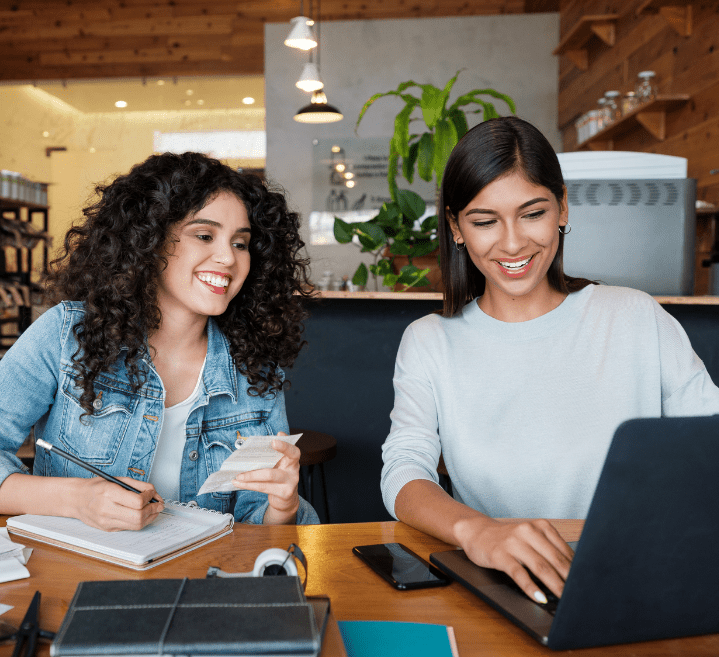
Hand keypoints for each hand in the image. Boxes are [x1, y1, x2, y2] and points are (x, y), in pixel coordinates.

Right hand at [73, 477, 163, 531]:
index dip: (150, 497)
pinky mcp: (108, 529)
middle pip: (138, 517)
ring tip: (153, 509)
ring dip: (150, 517)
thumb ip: (138, 485)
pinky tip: (142, 514)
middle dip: (153, 510)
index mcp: (109, 493)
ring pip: (136, 525)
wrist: (76, 499)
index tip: (152, 493)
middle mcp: (107, 509)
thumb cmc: (96, 487)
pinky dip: (139, 521)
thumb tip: (154, 493)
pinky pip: (129, 527)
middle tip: (159, 504)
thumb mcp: (117, 479)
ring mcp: (106, 522)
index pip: (137, 502)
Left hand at [232, 431, 300, 524]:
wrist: (286, 497)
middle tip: (242, 466)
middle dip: (255, 472)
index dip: (284, 446)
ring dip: (250, 477)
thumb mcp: (280, 461)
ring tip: (238, 476)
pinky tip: (237, 483)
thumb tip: (278, 434)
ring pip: (267, 479)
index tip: (273, 441)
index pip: (293, 452)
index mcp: (293, 460)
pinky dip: (248, 485)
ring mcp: (289, 484)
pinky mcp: (283, 494)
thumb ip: (277, 449)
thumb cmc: (280, 474)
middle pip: (273, 471)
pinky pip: (263, 488)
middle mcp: (293, 471)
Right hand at [457, 517, 573, 602]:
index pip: (565, 551)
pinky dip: (531, 587)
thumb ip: (549, 550)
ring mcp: (514, 542)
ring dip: (555, 586)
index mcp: (541, 526)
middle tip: (581, 596)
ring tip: (565, 600)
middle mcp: (528, 531)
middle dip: (570, 580)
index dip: (577, 570)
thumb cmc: (509, 538)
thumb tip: (574, 574)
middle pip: (555, 560)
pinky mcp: (501, 555)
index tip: (587, 584)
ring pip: (540, 567)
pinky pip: (519, 574)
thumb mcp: (531, 537)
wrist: (476, 531)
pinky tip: (539, 598)